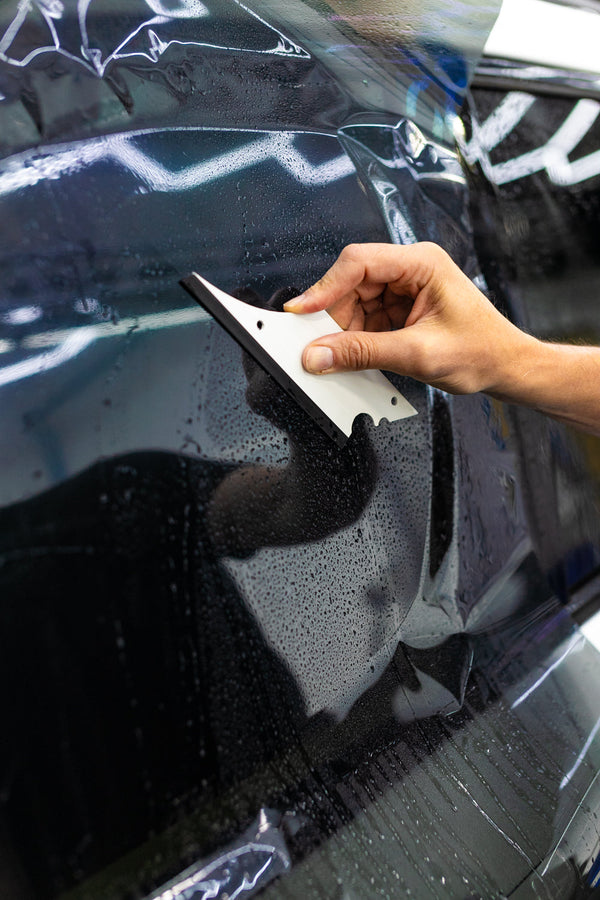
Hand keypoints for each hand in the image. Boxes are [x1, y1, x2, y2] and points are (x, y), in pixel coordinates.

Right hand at [284, 242, 532, 395]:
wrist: (506, 367)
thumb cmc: (481, 351)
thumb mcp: (417, 355)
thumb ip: (363, 353)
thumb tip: (318, 355)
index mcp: (421, 263)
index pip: (358, 262)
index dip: (323, 287)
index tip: (300, 312)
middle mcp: (410, 269)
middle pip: (350, 283)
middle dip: (333, 317)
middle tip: (319, 346)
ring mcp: (404, 289)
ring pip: (353, 303)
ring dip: (344, 331)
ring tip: (348, 357)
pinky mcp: (400, 309)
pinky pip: (364, 318)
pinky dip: (356, 339)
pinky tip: (360, 355)